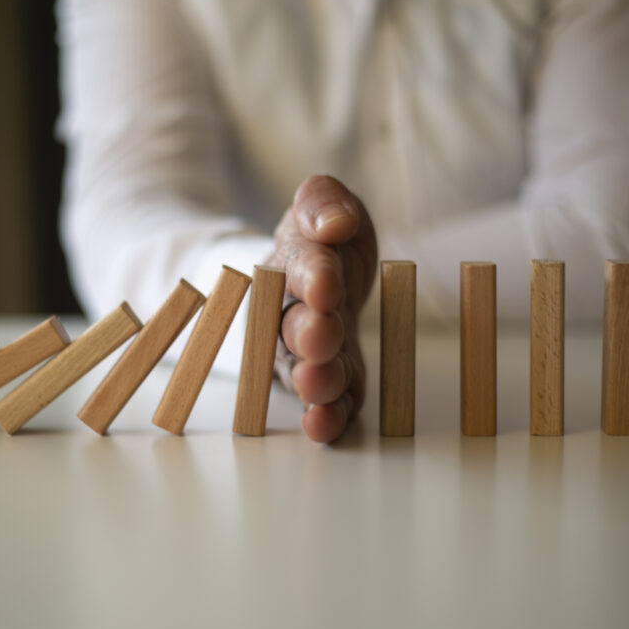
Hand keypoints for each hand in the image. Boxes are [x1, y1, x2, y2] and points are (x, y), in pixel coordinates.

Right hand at [267, 175, 377, 442]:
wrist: (319, 273)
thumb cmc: (322, 239)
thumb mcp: (323, 204)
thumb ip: (323, 202)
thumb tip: (336, 222)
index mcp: (293, 263)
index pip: (301, 266)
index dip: (313, 275)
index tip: (326, 283)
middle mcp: (292, 312)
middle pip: (295, 325)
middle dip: (308, 333)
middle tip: (320, 338)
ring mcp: (307, 352)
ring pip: (305, 368)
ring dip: (314, 379)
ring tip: (318, 387)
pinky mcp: (332, 380)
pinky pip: (330, 400)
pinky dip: (328, 415)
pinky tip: (326, 427)